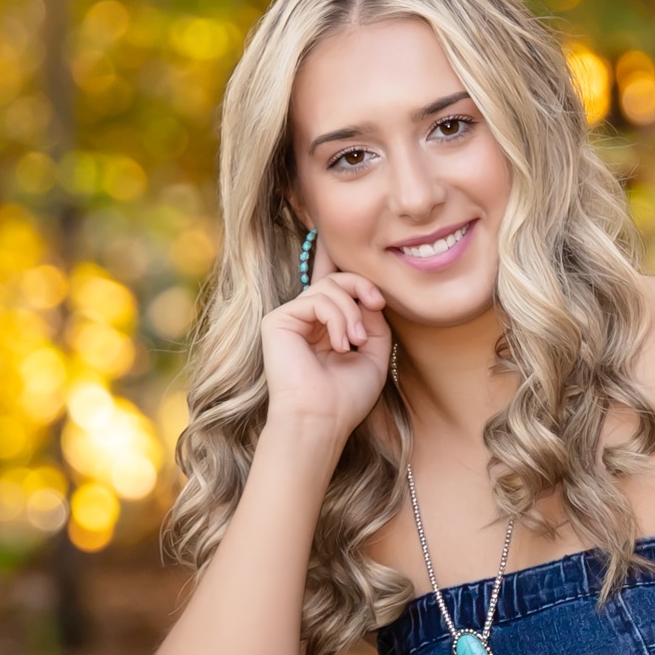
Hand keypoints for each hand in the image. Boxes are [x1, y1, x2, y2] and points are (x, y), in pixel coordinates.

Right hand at [260, 235, 390, 451]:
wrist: (322, 419)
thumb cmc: (347, 396)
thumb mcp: (373, 351)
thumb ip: (372, 319)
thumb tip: (367, 294)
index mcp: (326, 326)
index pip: (331, 285)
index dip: (331, 258)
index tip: (331, 236)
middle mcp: (306, 320)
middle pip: (337, 279)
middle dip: (362, 286)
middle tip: (377, 306)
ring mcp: (290, 318)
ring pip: (329, 286)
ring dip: (350, 311)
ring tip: (354, 341)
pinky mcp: (277, 320)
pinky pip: (316, 298)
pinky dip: (336, 317)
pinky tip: (339, 342)